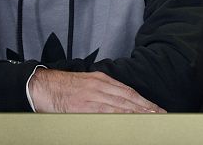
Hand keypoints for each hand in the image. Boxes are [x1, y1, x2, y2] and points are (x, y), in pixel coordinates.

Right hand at [28, 68, 166, 112]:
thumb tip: (119, 101)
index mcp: (102, 79)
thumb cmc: (63, 86)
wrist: (42, 86)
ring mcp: (93, 96)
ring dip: (137, 113)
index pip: (129, 91)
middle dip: (146, 108)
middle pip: (128, 99)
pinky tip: (129, 121)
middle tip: (160, 116)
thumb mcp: (87, 82)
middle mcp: (100, 86)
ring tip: (151, 120)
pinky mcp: (84, 106)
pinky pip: (106, 113)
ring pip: (120, 106)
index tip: (155, 108)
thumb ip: (103, 90)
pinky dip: (120, 117)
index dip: (144, 101)